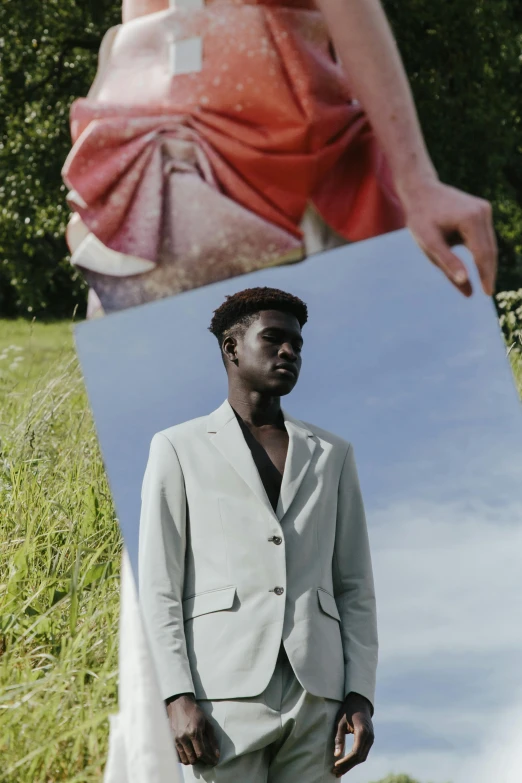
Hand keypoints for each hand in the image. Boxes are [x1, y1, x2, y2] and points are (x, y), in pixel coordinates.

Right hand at [166, 693, 219, 766]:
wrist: (179, 703)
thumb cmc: (195, 712)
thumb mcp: (207, 723)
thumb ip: (212, 739)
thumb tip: (217, 754)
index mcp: (194, 732)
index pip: (201, 753)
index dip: (209, 760)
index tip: (214, 762)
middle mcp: (183, 738)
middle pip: (192, 759)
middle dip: (201, 761)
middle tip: (205, 757)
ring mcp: (175, 740)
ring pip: (184, 760)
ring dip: (192, 760)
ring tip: (196, 754)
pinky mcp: (170, 740)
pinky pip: (177, 757)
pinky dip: (184, 758)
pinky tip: (188, 753)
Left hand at [332, 692, 373, 777]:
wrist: (359, 702)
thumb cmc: (347, 710)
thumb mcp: (340, 722)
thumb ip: (339, 738)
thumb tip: (336, 755)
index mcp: (363, 732)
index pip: (355, 752)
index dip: (345, 761)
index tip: (335, 765)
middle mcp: (369, 737)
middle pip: (359, 758)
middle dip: (347, 766)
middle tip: (335, 772)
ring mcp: (371, 739)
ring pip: (362, 757)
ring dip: (351, 765)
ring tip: (339, 771)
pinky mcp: (370, 740)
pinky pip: (363, 753)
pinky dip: (354, 760)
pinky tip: (346, 764)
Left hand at [398, 176, 496, 297]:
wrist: (420, 190)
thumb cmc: (421, 218)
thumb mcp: (429, 243)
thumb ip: (448, 264)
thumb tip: (467, 287)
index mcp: (470, 219)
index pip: (482, 253)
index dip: (485, 275)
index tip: (487, 293)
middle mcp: (482, 211)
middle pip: (489, 249)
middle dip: (488, 271)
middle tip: (488, 292)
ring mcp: (484, 209)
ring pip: (489, 243)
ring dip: (486, 262)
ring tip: (484, 283)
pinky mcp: (483, 210)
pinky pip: (484, 236)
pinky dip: (481, 251)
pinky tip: (480, 267)